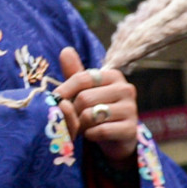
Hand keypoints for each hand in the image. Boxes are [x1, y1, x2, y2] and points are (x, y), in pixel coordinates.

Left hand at [55, 48, 138, 163]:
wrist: (114, 137)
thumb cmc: (95, 109)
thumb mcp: (84, 90)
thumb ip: (74, 73)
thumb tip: (65, 50)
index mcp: (113, 75)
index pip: (82, 78)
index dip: (64, 90)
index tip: (55, 99)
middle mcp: (126, 89)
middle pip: (84, 98)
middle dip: (73, 112)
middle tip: (74, 118)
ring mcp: (131, 109)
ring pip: (91, 115)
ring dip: (80, 125)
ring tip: (83, 126)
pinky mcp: (131, 129)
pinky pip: (100, 131)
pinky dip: (90, 135)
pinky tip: (93, 134)